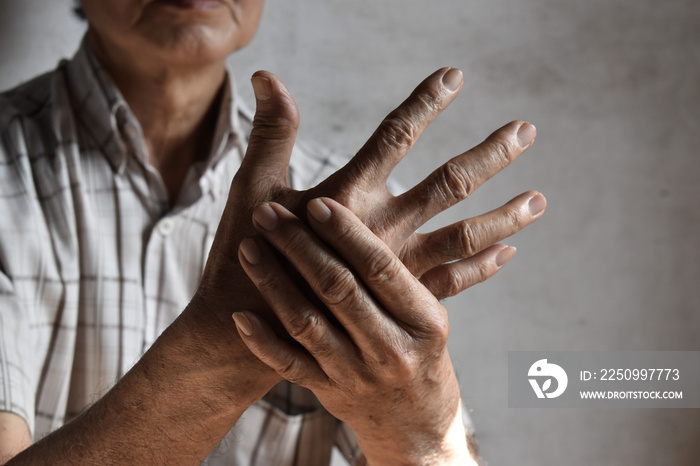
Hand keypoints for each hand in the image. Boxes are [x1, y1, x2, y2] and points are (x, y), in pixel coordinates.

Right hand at [192, 67, 543, 326]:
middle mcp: (382, 231)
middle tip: (526, 130)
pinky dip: (481, 266)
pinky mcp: (398, 300)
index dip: (424, 103)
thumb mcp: (255, 189)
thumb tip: (268, 77)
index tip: (454, 76)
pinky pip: (451, 281)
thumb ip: (272, 133)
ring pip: (462, 236)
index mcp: (348, 198)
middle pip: (448, 185)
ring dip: (503, 216)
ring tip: (539, 199)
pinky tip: (507, 252)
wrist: (253, 330)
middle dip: (489, 155)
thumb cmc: (250, 254)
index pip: (395, 136)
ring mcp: (396, 268)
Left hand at [233, 198, 476, 464]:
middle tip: (268, 212)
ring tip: (248, 246)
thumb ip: (401, 278)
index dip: (346, 233)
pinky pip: (289, 365)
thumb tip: (371, 209)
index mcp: (425, 321)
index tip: (316, 202)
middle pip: (337, 289)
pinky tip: (241, 314)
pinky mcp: (329, 393)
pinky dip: (262, 339)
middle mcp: (392, 349)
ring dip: (272, 281)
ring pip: (307, 322)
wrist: (418, 427)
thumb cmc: (423, 357)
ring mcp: (357, 375)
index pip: (380, 268)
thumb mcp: (431, 318)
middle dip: (298, 245)